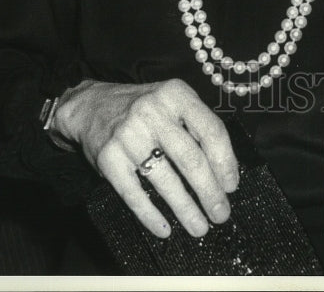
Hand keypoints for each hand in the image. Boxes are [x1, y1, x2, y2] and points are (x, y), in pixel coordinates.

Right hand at [53, 78, 238, 238]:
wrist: (91, 105)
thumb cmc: (143, 107)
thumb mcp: (173, 100)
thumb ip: (197, 125)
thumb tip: (224, 169)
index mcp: (175, 94)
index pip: (210, 129)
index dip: (225, 161)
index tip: (231, 186)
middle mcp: (152, 111)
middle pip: (190, 158)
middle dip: (209, 191)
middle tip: (221, 213)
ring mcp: (128, 135)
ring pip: (164, 179)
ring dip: (185, 209)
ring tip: (199, 227)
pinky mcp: (108, 158)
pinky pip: (133, 194)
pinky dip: (150, 215)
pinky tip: (164, 228)